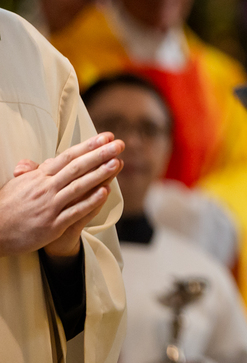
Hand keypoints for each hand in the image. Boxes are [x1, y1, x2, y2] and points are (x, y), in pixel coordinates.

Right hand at [0, 133, 123, 257]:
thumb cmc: (7, 207)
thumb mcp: (19, 184)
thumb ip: (35, 171)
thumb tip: (47, 161)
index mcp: (39, 176)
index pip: (68, 157)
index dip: (88, 146)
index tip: (106, 137)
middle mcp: (46, 188)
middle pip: (77, 168)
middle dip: (100, 155)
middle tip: (119, 144)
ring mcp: (50, 206)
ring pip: (78, 187)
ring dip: (99, 174)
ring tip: (117, 163)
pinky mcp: (53, 225)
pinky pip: (75, 211)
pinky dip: (90, 201)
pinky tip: (105, 192)